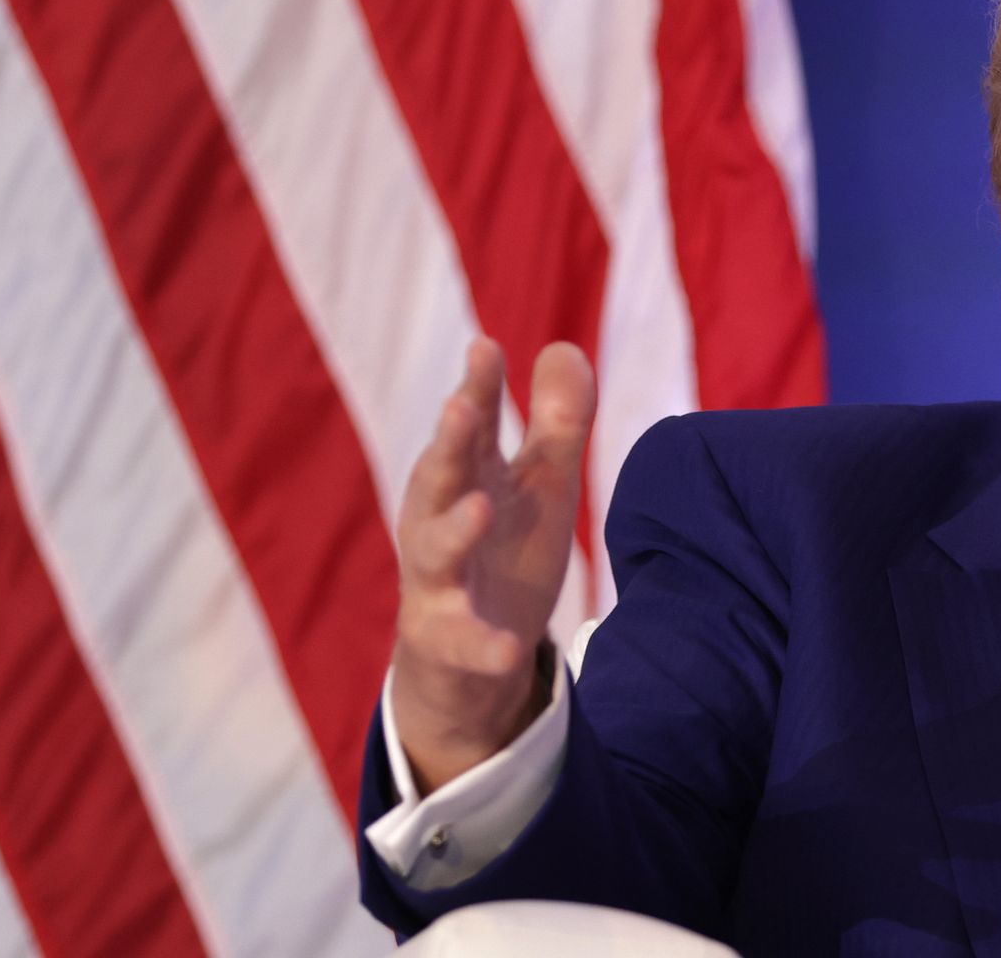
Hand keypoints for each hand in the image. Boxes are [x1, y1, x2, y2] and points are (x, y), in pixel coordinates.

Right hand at [389, 338, 594, 793]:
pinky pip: (464, 642)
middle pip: (440, 476)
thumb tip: (567, 347)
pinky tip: (508, 649)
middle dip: (448, 442)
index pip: (472, 425)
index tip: (486, 347)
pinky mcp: (448, 639)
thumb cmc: (505, 549)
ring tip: (478, 506)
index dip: (478, 387)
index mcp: (466, 477)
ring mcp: (438, 580)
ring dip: (453, 529)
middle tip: (461, 405)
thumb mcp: (541, 484)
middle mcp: (439, 520)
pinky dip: (483, 646)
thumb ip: (557, 422)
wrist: (472, 654)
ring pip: (434, 551)